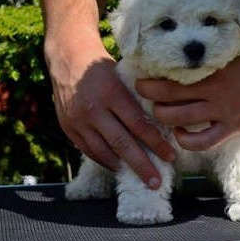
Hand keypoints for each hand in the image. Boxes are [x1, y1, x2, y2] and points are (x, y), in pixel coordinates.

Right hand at [46, 43, 175, 188]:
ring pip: (104, 152)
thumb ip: (138, 100)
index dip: (156, 144)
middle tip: (156, 182)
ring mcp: (78, 121)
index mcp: (112, 94)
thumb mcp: (124, 77)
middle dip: (141, 166)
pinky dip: (106, 161)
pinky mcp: (68, 128)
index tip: (170, 157)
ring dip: (124, 168)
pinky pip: (89, 151)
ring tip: (140, 178)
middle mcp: (94, 109)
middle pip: (122, 144)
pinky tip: (119, 167)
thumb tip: (163, 125)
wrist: (69, 58)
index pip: (139, 125)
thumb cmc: (104, 67)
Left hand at [135, 45, 239, 150]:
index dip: (152, 73)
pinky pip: (203, 142)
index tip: (142, 71)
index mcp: (212, 68)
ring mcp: (222, 112)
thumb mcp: (235, 44)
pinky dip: (186, 141)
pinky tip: (179, 133)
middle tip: (142, 89)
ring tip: (158, 110)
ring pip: (180, 119)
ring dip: (162, 116)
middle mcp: (214, 91)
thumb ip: (214, 41)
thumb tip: (191, 24)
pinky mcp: (230, 128)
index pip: (173, 71)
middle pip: (168, 96)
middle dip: (148, 93)